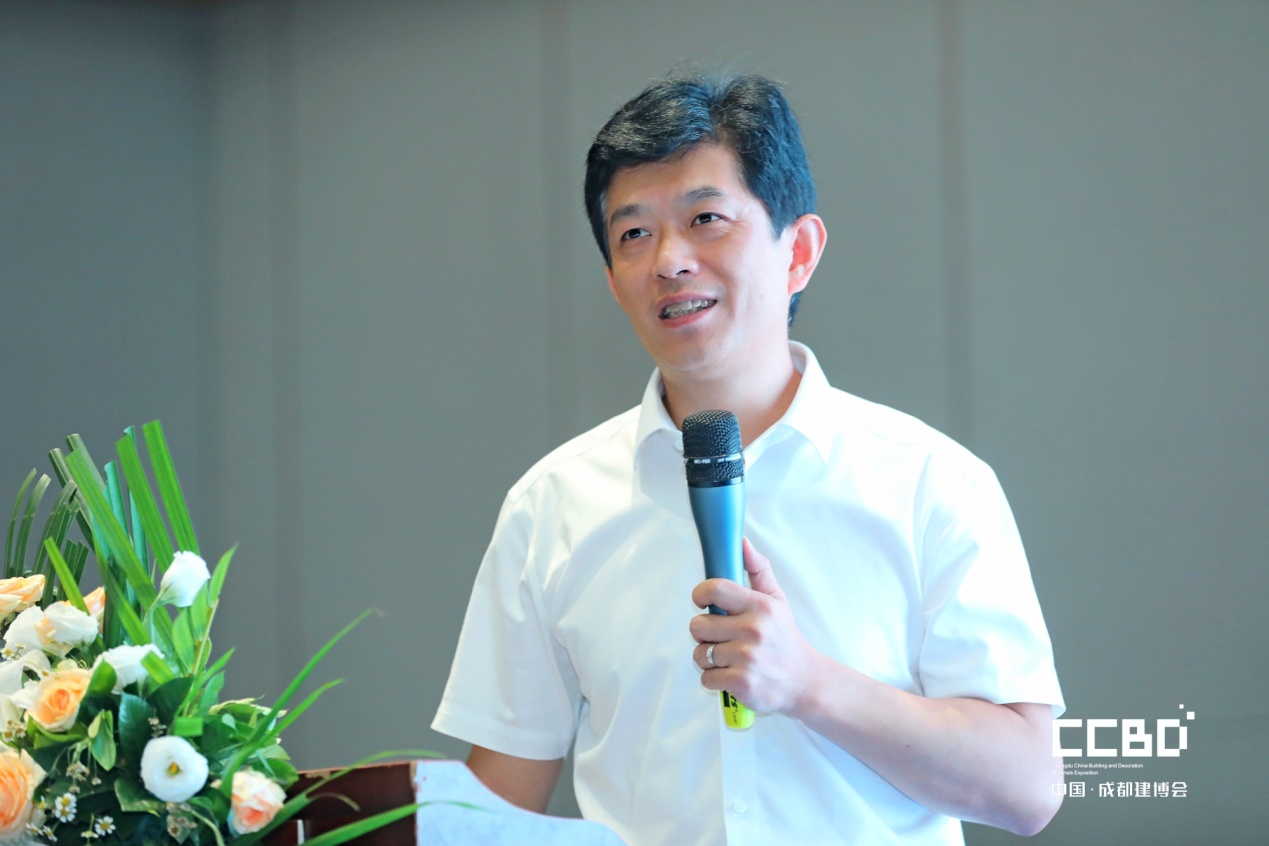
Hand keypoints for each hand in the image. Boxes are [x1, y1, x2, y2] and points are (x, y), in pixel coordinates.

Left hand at [689, 538, 820, 714]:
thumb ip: (758, 570)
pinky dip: (714, 679)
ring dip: (709, 658)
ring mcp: (747, 658)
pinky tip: (732, 674)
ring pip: (699, 654)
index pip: (714, 589)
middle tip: (722, 637)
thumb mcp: (777, 600)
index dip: (700, 595)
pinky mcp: (742, 683)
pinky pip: (706, 678)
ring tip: (729, 658)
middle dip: (704, 633)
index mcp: (759, 606)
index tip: (702, 602)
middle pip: (697, 625)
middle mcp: (753, 630)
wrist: (804, 682)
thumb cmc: (785, 638)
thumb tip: (742, 542)